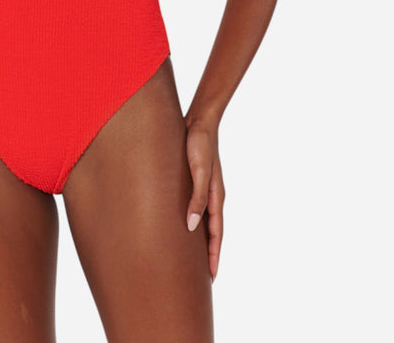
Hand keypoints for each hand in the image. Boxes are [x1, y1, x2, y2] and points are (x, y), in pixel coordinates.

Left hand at [184, 118, 224, 282]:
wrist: (199, 120)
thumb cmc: (199, 144)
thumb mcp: (198, 171)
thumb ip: (197, 198)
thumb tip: (192, 227)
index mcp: (216, 197)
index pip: (216, 234)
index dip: (213, 256)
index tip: (211, 278)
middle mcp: (212, 196)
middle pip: (212, 232)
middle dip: (208, 255)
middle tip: (201, 278)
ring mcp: (204, 189)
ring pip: (204, 221)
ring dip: (200, 240)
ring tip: (190, 258)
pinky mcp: (195, 181)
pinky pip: (196, 208)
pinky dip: (193, 222)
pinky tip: (182, 226)